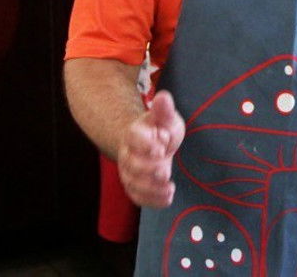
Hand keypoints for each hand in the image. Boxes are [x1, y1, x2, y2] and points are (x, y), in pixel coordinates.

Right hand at [118, 90, 184, 207]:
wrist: (150, 143)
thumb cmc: (159, 128)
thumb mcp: (166, 117)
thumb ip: (164, 109)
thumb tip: (163, 97)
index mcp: (134, 133)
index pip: (134, 137)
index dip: (145, 144)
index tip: (161, 149)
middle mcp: (128, 154)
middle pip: (131, 164)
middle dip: (148, 169)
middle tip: (165, 170)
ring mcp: (129, 172)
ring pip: (133, 183)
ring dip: (151, 188)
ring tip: (169, 187)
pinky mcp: (135, 186)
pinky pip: (138, 197)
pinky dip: (152, 200)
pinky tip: (168, 198)